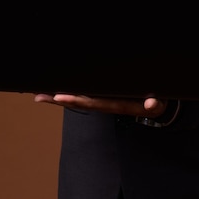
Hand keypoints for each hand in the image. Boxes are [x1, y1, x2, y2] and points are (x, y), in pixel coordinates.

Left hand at [34, 93, 166, 117]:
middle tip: (40, 96)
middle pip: (79, 102)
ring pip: (78, 100)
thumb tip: (153, 104)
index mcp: (117, 105)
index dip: (77, 99)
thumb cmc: (156, 101)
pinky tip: (54, 92)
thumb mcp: (158, 103)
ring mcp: (103, 100)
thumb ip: (154, 103)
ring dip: (59, 98)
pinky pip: (83, 95)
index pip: (93, 102)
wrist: (156, 106)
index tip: (60, 96)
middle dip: (60, 99)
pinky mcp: (103, 96)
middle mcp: (106, 104)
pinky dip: (70, 93)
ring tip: (40, 95)